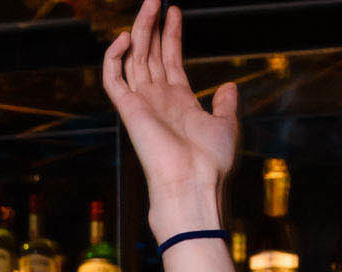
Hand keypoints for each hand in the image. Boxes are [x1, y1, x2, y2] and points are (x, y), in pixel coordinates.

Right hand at [103, 2, 237, 229]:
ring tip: (149, 3)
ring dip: (139, 29)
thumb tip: (229, 87)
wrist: (195, 183)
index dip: (172, 35)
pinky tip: (126, 37)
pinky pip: (113, 78)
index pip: (171, 61)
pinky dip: (114, 56)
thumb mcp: (227, 125)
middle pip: (151, 54)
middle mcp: (158, 101)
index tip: (174, 11)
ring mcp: (142, 104)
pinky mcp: (128, 109)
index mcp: (179, 103)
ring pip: (134, 58)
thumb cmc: (212, 163)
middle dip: (153, 25)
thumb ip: (225, 104)